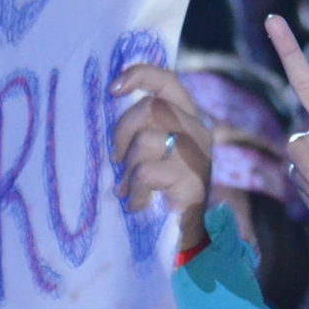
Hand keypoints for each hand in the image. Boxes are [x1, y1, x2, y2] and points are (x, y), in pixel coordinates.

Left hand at [109, 65, 213, 247]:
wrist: (183, 233)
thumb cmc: (158, 189)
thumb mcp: (150, 151)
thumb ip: (141, 127)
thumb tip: (109, 104)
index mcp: (185, 118)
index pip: (168, 81)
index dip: (141, 75)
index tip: (113, 89)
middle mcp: (197, 130)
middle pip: (151, 108)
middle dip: (123, 133)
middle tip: (117, 161)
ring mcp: (198, 154)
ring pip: (148, 139)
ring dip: (129, 168)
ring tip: (130, 188)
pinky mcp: (193, 180)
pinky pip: (149, 172)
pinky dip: (137, 190)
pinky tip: (138, 203)